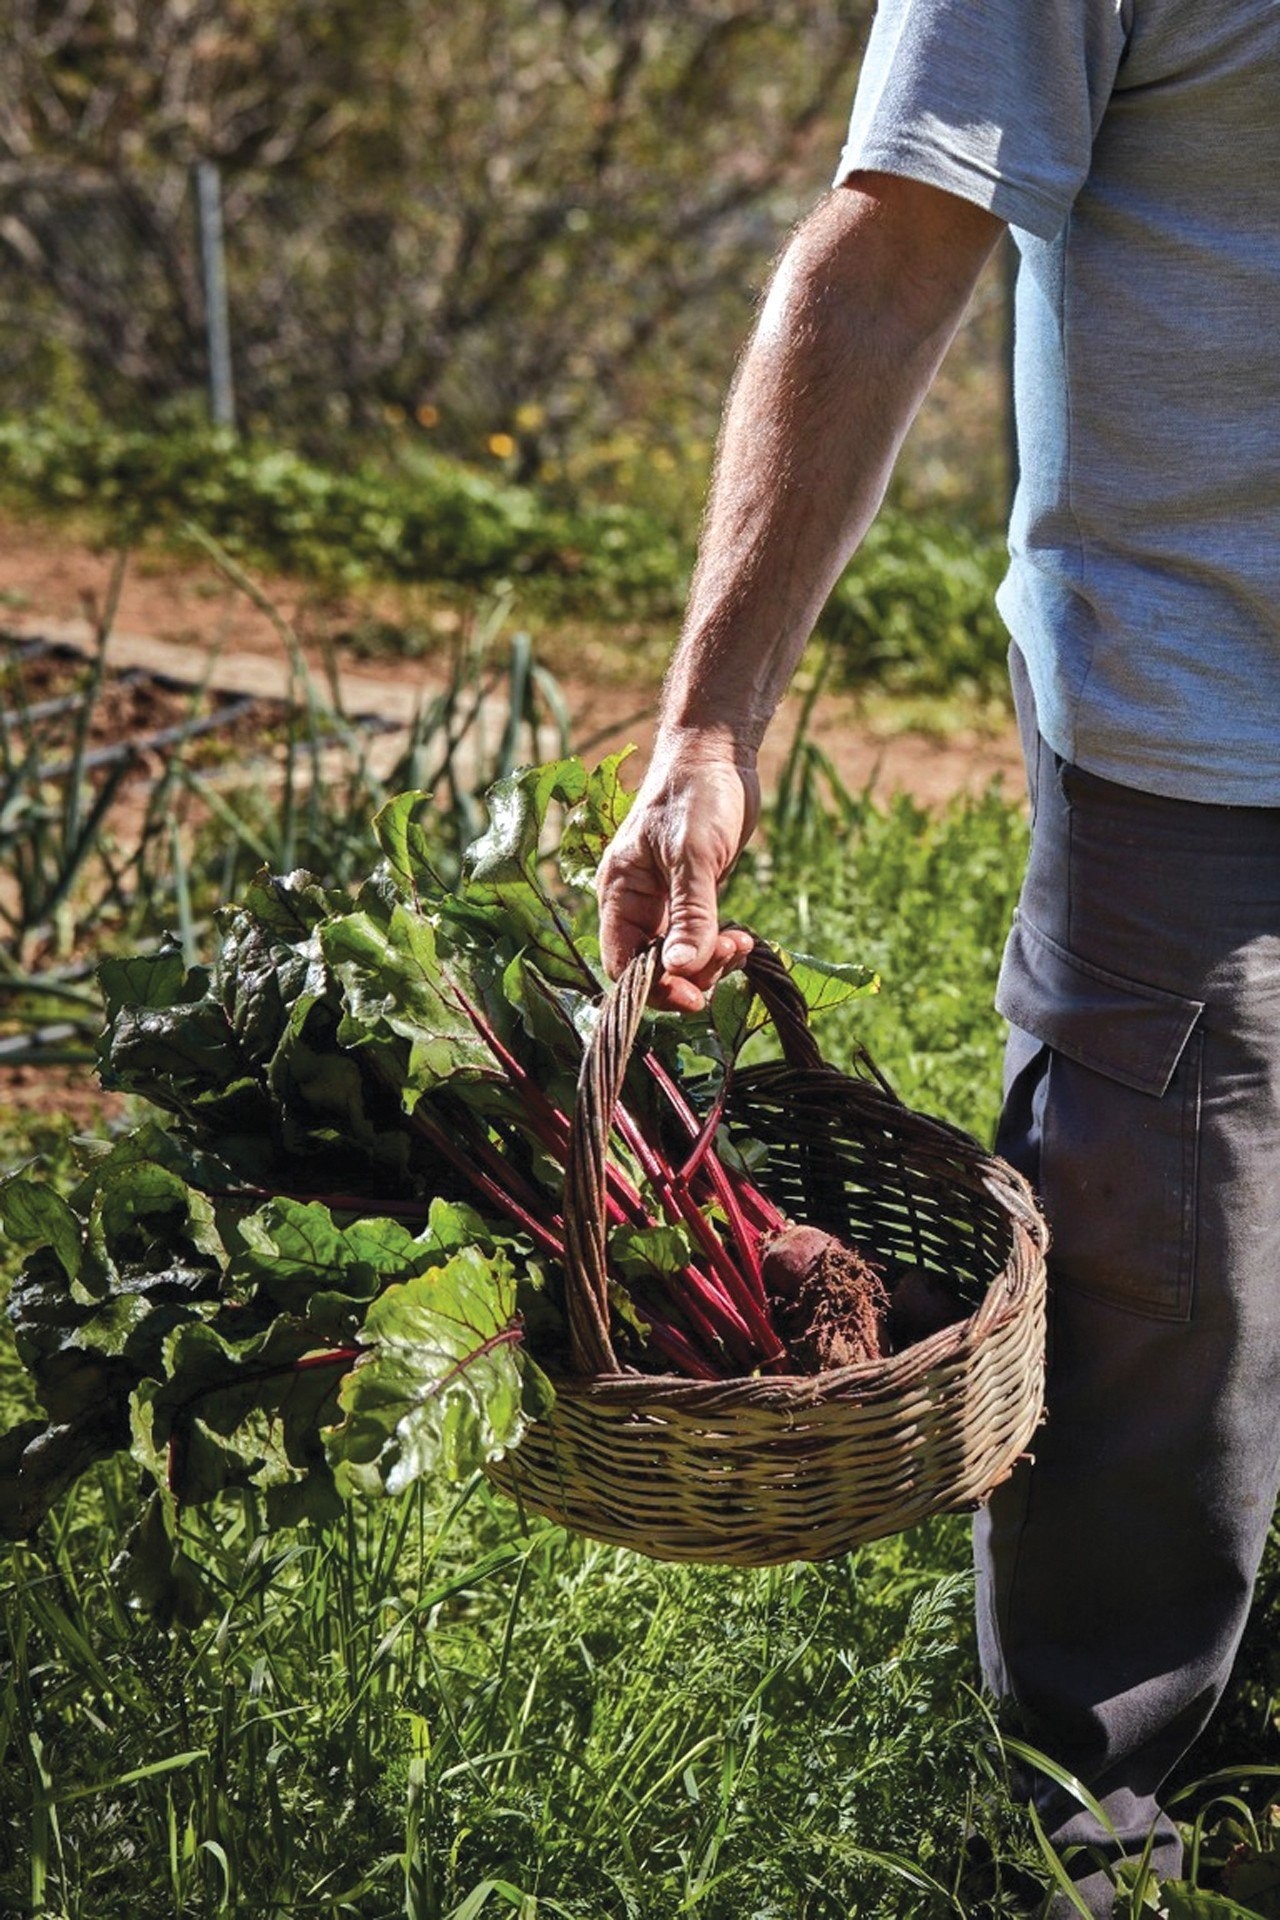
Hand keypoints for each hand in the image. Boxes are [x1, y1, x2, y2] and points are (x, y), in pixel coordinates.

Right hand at [596, 746, 759, 1011]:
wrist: (717, 754)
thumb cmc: (696, 794)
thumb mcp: (693, 855)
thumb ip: (690, 915)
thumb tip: (680, 971)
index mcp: (619, 893)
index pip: (621, 963)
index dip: (653, 988)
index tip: (694, 996)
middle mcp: (637, 904)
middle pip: (652, 968)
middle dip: (690, 975)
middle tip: (728, 956)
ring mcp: (665, 903)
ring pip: (680, 959)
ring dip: (710, 963)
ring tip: (742, 943)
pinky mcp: (693, 899)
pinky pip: (700, 941)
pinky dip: (721, 948)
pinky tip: (743, 939)